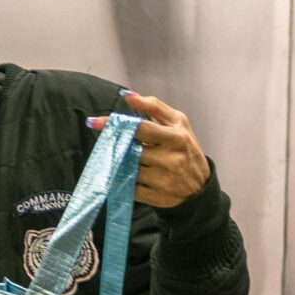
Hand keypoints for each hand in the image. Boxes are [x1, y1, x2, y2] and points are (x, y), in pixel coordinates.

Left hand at [91, 90, 211, 208]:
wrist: (200, 186)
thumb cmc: (185, 147)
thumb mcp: (178, 122)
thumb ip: (154, 107)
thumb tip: (128, 96)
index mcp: (176, 138)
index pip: (141, 129)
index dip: (117, 124)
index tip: (94, 122)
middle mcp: (171, 160)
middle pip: (130, 151)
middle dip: (119, 147)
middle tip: (112, 144)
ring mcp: (164, 181)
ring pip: (128, 170)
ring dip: (121, 164)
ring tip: (125, 160)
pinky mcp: (156, 198)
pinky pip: (129, 188)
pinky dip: (124, 181)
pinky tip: (128, 175)